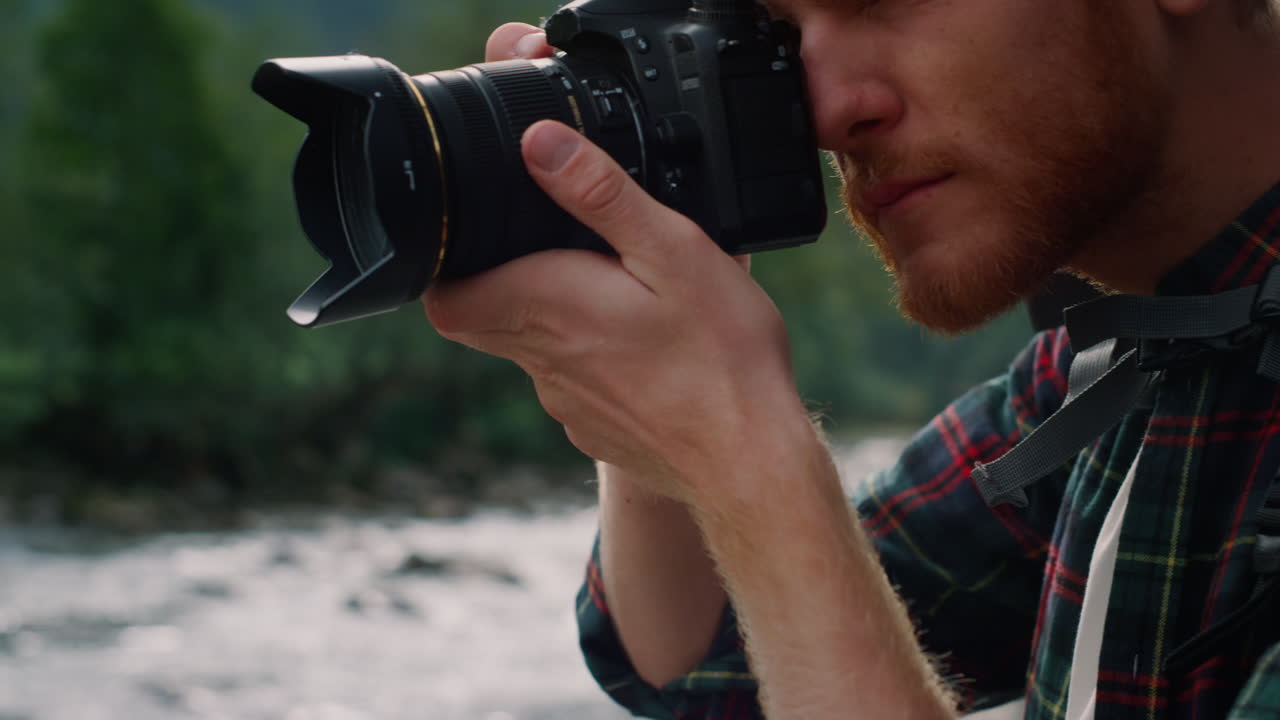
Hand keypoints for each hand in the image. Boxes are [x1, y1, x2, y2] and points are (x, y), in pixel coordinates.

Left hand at [422, 24, 803, 503]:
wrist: (750, 464)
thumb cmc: (721, 358)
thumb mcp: (674, 250)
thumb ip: (602, 194)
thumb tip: (539, 143)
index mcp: (548, 307)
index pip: (447, 298)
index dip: (443, 267)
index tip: (470, 239)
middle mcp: (544, 361)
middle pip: (482, 320)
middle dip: (503, 281)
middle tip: (549, 252)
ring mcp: (568, 404)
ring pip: (533, 352)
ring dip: (558, 320)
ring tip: (621, 297)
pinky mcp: (597, 431)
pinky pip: (577, 387)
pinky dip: (596, 363)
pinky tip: (648, 354)